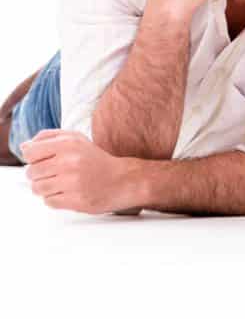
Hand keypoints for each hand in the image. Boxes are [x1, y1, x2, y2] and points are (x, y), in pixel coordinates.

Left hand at [21, 130, 138, 213]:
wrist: (123, 180)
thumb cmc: (96, 160)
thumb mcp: (76, 140)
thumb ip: (49, 138)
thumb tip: (25, 146)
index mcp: (69, 144)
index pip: (30, 152)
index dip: (33, 158)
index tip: (43, 161)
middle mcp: (70, 162)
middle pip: (32, 172)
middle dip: (39, 175)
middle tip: (54, 174)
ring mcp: (73, 182)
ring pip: (38, 189)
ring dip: (45, 188)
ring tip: (60, 184)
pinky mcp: (76, 200)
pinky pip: (49, 202)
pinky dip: (55, 199)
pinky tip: (68, 193)